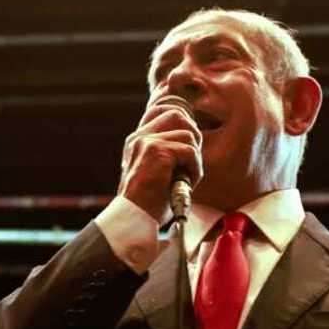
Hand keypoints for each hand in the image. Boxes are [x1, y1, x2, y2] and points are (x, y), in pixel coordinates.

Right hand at [118, 96, 203, 222]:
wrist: (134, 217)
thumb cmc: (147, 203)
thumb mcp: (153, 172)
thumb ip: (165, 155)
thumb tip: (190, 143)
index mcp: (136, 140)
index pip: (159, 111)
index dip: (179, 117)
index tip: (188, 136)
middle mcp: (139, 137)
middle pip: (177, 115)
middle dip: (192, 135)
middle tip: (191, 159)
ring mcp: (147, 142)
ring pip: (188, 134)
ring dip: (194, 157)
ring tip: (187, 177)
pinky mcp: (157, 151)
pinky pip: (190, 151)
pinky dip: (194, 168)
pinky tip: (187, 182)